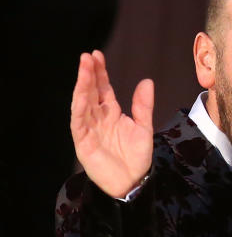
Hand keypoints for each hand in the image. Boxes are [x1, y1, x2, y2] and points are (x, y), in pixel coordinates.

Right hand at [70, 50, 153, 197]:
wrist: (133, 181)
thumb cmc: (136, 156)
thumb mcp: (144, 126)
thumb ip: (143, 105)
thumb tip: (146, 81)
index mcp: (111, 113)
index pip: (102, 88)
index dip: (99, 72)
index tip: (97, 55)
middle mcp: (98, 118)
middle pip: (91, 92)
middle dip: (89, 74)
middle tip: (88, 56)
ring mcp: (89, 129)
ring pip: (83, 103)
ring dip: (82, 86)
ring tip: (83, 69)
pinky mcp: (83, 142)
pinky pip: (79, 122)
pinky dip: (79, 108)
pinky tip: (81, 96)